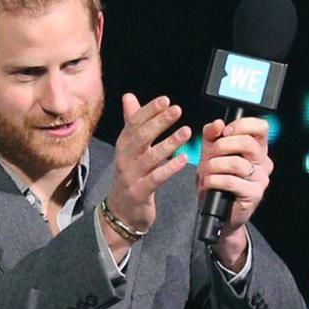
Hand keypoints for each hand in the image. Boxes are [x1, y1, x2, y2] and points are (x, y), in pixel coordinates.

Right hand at [105, 94, 190, 233]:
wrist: (121, 212)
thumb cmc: (130, 176)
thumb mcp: (129, 149)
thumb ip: (132, 123)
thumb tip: (129, 96)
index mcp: (124, 145)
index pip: (134, 123)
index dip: (149, 110)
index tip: (165, 100)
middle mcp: (125, 158)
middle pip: (141, 136)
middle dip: (159, 121)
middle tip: (176, 110)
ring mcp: (131, 175)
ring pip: (150, 156)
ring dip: (169, 143)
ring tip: (186, 132)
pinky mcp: (140, 192)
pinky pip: (156, 178)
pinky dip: (170, 168)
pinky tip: (184, 160)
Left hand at [197, 116, 272, 269]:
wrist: (218, 213)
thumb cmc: (217, 181)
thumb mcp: (211, 154)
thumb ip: (212, 136)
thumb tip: (217, 124)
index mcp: (257, 148)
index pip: (260, 127)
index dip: (241, 125)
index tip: (225, 132)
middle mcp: (263, 162)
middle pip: (248, 143)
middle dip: (222, 146)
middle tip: (209, 155)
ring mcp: (261, 179)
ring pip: (237, 163)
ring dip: (214, 166)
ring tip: (205, 172)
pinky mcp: (254, 194)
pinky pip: (232, 181)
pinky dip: (214, 180)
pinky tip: (208, 183)